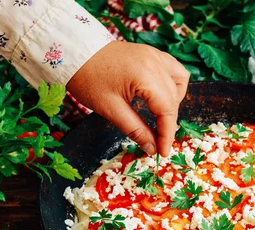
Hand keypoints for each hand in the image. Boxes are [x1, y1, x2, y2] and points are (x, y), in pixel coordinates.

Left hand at [67, 41, 189, 156]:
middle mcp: (155, 62)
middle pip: (173, 99)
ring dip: (173, 102)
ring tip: (159, 116)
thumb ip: (135, 129)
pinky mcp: (151, 54)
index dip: (167, 133)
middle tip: (158, 141)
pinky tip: (160, 96)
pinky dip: (172, 84)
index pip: (166, 109)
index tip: (162, 152)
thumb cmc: (88, 79)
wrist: (75, 53)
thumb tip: (152, 148)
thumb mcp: (110, 109)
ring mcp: (155, 55)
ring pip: (179, 82)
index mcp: (145, 75)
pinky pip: (173, 69)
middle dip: (168, 122)